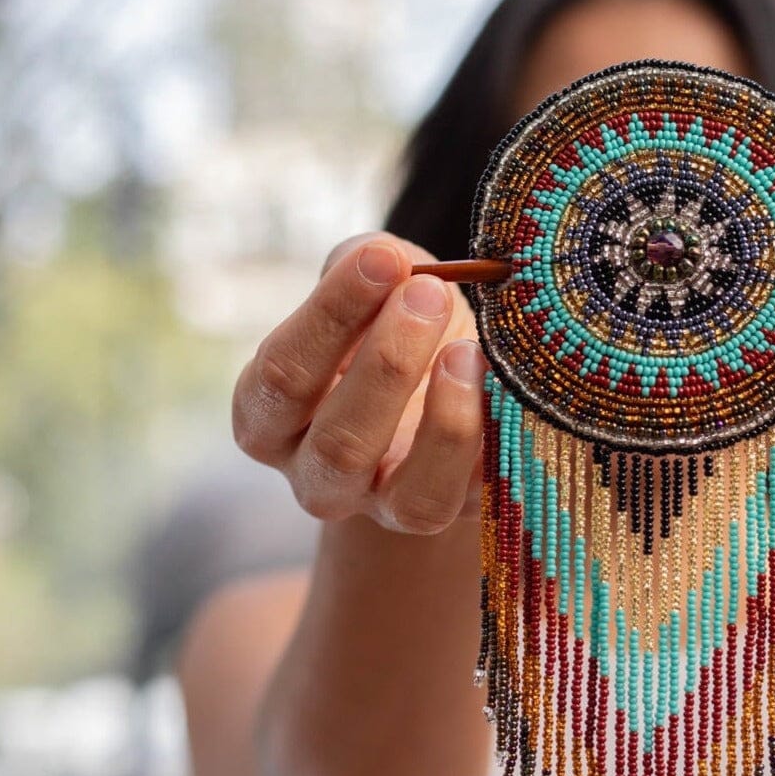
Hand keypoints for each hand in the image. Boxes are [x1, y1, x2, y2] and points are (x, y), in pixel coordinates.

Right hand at [232, 232, 487, 532]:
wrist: (447, 390)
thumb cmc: (396, 328)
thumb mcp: (372, 287)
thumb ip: (367, 264)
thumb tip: (389, 260)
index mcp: (271, 418)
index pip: (282, 376)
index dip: (331, 315)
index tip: (384, 259)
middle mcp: (318, 476)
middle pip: (340, 443)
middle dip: (389, 363)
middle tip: (430, 295)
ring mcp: (388, 508)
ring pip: (412, 496)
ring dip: (446, 422)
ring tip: (468, 352)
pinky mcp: (456, 515)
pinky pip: (479, 499)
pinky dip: (494, 443)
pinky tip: (503, 387)